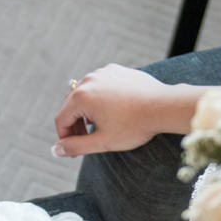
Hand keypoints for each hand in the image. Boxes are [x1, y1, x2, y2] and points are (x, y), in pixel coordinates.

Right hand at [51, 64, 179, 157]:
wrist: (163, 106)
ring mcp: (103, 72)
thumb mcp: (102, 141)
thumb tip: (56, 150)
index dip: (64, 137)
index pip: (61, 119)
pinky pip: (101, 85)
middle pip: (71, 105)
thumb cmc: (135, 125)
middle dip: (75, 124)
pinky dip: (101, 98)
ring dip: (87, 111)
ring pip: (86, 94)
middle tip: (85, 140)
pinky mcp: (116, 70)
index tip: (73, 149)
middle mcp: (88, 80)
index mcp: (81, 97)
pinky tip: (113, 110)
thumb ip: (76, 146)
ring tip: (99, 126)